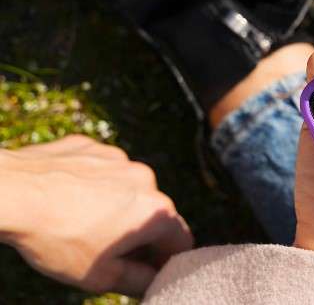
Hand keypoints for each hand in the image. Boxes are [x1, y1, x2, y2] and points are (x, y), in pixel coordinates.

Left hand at [0, 135, 192, 295]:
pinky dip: (90, 185)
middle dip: (135, 233)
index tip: (142, 270)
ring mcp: (119, 159)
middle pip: (152, 214)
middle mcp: (146, 179)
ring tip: (78, 222)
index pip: (181, 242)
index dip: (164, 260)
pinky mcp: (92, 147)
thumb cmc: (56, 238)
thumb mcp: (100, 276)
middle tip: (103, 250)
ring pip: (126, 190)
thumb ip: (139, 281)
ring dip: (114, 207)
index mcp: (157, 211)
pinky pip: (100, 171)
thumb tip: (154, 279)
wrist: (9, 193)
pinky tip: (65, 199)